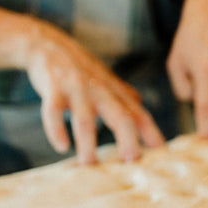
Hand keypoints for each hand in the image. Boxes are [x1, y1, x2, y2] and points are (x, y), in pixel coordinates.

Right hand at [22, 20, 163, 163]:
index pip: (139, 115)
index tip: (162, 155)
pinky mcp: (52, 89)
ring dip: (87, 142)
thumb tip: (144, 108)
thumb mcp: (105, 79)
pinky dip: (56, 129)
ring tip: (89, 164)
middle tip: (132, 161)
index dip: (152, 134)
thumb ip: (124, 95)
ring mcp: (76, 89)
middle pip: (120, 116)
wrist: (45, 43)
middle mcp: (100, 90)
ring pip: (85, 119)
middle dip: (128, 139)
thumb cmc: (79, 67)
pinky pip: (53, 111)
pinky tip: (61, 147)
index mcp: (114, 92)